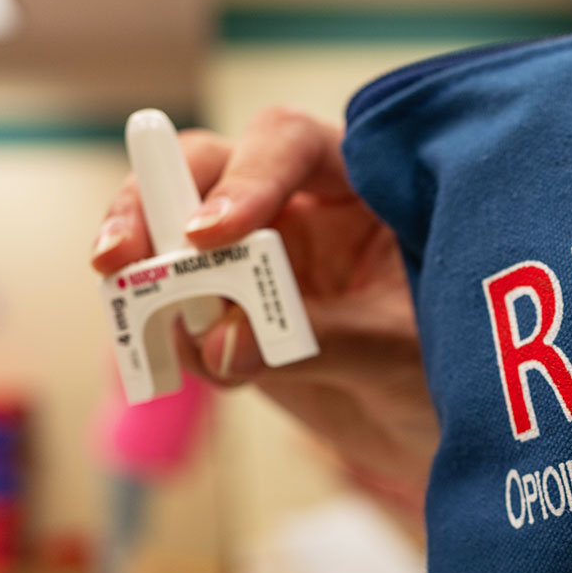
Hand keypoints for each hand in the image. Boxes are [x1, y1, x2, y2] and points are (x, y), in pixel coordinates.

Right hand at [91, 106, 436, 506]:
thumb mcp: (402, 353)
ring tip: (135, 320)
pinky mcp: (228, 311)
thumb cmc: (453, 368)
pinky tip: (176, 366)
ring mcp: (257, 254)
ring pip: (173, 231)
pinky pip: (173, 309)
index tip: (213, 235)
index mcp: (361, 179)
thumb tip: (221, 345)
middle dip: (155, 202)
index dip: (247, 176)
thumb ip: (322, 341)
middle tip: (118, 258)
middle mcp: (300, 202)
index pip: (291, 143)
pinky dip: (155, 333)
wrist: (443, 429)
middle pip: (209, 167)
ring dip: (140, 269)